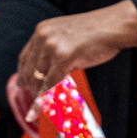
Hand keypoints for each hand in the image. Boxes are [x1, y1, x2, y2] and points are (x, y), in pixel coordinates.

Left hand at [10, 0, 136, 123]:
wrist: (113, 26)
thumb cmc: (96, 33)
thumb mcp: (68, 36)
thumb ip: (55, 50)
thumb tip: (49, 70)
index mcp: (42, 30)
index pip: (25, 56)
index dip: (22, 73)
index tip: (22, 84)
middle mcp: (43, 37)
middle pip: (30, 69)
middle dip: (30, 88)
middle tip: (32, 101)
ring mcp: (52, 47)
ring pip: (39, 79)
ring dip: (37, 97)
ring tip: (36, 111)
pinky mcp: (63, 57)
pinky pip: (50, 84)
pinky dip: (46, 99)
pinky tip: (43, 108)